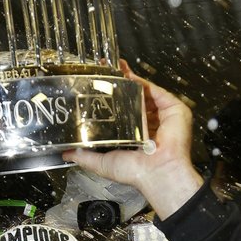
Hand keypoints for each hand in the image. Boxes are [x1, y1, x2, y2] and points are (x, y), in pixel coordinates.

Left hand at [63, 62, 202, 219]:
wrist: (157, 172)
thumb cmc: (136, 172)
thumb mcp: (102, 164)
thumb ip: (84, 156)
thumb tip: (66, 154)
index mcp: (136, 137)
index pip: (123, 114)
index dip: (112, 101)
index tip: (99, 89)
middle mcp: (149, 125)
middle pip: (134, 99)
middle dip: (121, 86)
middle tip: (106, 72)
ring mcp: (162, 116)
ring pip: (145, 93)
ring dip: (131, 80)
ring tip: (116, 69)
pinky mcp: (174, 110)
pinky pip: (157, 92)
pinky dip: (143, 82)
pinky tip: (130, 76)